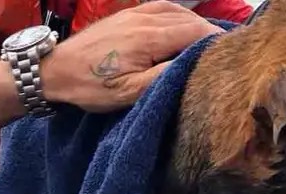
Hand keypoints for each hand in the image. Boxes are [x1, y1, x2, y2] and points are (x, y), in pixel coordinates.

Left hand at [40, 1, 222, 111]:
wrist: (54, 71)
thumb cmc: (90, 86)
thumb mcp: (130, 92)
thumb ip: (165, 77)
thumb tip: (195, 66)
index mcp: (149, 37)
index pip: (197, 33)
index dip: (217, 45)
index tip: (231, 59)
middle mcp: (145, 18)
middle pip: (191, 21)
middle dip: (211, 36)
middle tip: (226, 56)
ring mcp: (135, 13)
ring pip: (178, 12)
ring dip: (197, 26)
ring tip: (209, 45)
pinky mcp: (127, 15)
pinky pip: (162, 8)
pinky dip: (180, 17)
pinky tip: (185, 28)